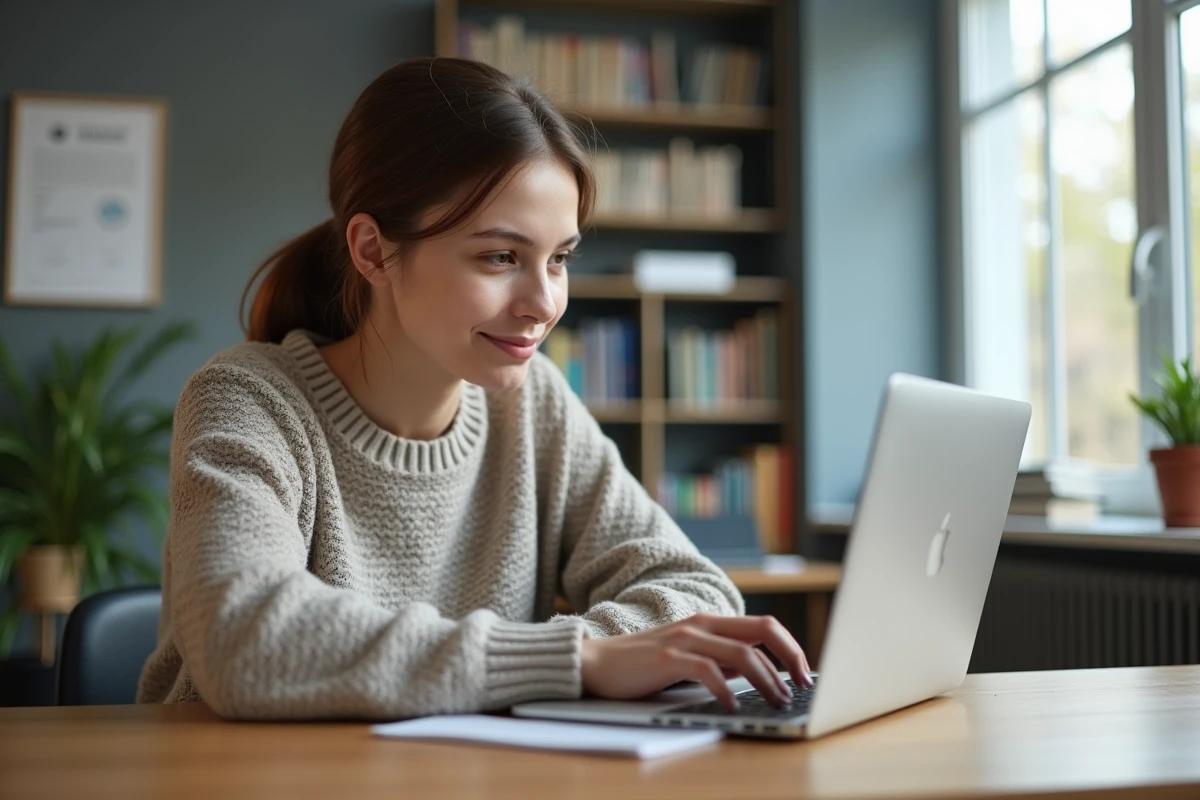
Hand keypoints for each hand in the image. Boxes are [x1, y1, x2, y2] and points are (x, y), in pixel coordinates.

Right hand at [579, 613, 811, 711]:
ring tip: (776, 701)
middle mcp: (702, 625)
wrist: (595, 662)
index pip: (764, 625)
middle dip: (790, 658)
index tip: (804, 674)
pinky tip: (732, 705)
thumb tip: (758, 674)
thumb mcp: (689, 657)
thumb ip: (720, 660)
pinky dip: (726, 690)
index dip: (791, 647)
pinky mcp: (667, 658)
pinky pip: (707, 671)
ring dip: (766, 680)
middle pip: (762, 630)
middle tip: (801, 686)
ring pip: (741, 653)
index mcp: (710, 622)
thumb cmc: (643, 664)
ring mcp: (684, 639)